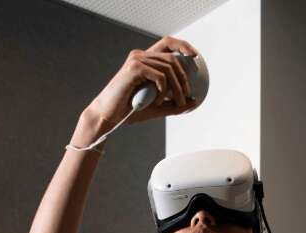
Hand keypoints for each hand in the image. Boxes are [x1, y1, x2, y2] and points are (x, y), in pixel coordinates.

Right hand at [74, 36, 200, 144]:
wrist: (109, 115)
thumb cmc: (130, 110)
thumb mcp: (157, 106)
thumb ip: (174, 103)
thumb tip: (194, 101)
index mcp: (145, 59)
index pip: (167, 44)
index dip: (183, 46)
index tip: (195, 58)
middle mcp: (140, 55)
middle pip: (172, 57)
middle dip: (184, 77)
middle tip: (187, 94)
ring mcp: (137, 60)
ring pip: (168, 68)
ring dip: (176, 88)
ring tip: (177, 103)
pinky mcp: (134, 68)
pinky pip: (160, 76)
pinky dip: (163, 90)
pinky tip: (158, 101)